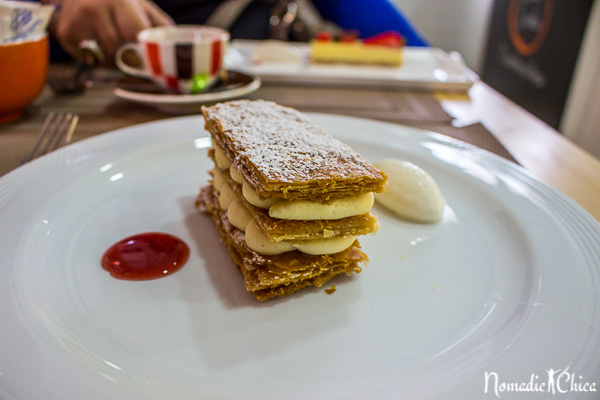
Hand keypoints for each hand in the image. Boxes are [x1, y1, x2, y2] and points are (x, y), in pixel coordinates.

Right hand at [52, 0, 172, 64]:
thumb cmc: (115, 0)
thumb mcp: (140, 4)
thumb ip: (159, 25)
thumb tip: (176, 51)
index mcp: (120, 1)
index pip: (136, 36)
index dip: (145, 52)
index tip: (151, 62)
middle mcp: (95, 9)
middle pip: (120, 50)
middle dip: (129, 58)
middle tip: (133, 57)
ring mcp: (78, 21)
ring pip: (105, 58)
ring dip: (114, 60)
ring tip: (115, 48)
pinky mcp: (65, 33)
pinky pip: (88, 60)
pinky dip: (96, 58)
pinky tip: (96, 43)